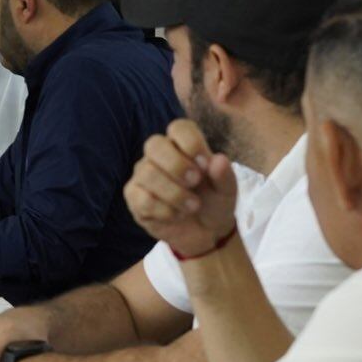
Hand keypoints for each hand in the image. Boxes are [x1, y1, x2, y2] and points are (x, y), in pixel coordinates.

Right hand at [124, 119, 238, 257]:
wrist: (205, 234)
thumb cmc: (214, 203)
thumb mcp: (227, 191)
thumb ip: (224, 175)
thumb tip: (219, 159)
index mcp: (183, 147)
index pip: (179, 128)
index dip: (191, 142)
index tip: (205, 164)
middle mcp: (159, 156)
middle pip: (154, 144)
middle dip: (177, 165)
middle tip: (195, 182)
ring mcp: (143, 175)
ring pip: (148, 173)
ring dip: (175, 193)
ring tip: (193, 206)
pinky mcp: (134, 197)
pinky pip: (142, 198)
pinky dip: (164, 210)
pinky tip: (176, 215)